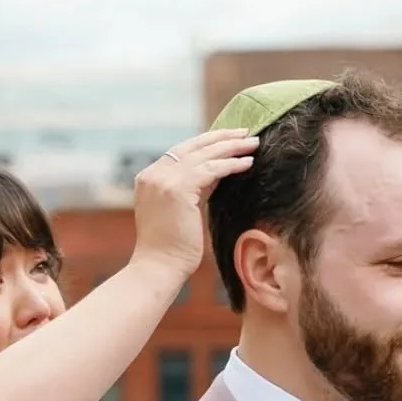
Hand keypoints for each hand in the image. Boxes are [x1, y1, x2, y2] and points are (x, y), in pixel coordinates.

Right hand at [129, 129, 257, 281]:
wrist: (158, 267)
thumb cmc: (170, 248)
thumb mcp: (181, 209)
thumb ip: (193, 188)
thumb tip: (216, 172)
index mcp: (148, 178)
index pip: (181, 151)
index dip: (207, 143)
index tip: (228, 139)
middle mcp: (153, 174)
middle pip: (192, 147)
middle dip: (221, 138)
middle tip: (245, 132)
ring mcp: (163, 180)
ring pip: (204, 155)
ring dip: (231, 147)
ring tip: (253, 143)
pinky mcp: (177, 189)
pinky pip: (210, 170)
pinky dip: (231, 164)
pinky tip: (248, 162)